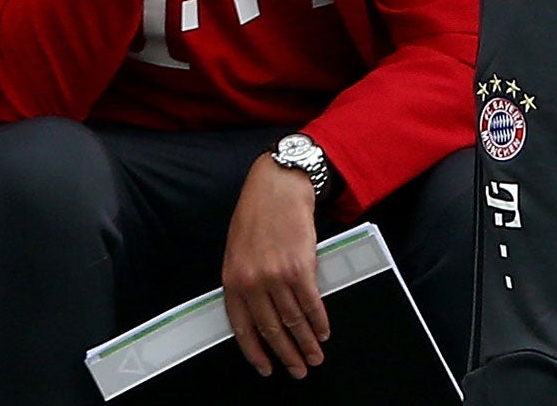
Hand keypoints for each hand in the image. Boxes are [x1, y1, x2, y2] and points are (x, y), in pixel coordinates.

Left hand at [222, 154, 328, 379]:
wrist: (277, 186)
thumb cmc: (256, 215)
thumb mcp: (237, 250)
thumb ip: (244, 282)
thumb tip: (258, 315)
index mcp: (232, 279)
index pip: (242, 328)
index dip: (256, 353)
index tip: (267, 368)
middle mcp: (252, 281)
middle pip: (271, 330)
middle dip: (287, 355)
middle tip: (300, 370)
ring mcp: (276, 275)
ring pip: (293, 321)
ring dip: (307, 343)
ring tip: (315, 355)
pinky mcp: (300, 267)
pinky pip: (312, 304)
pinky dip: (319, 322)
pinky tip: (323, 331)